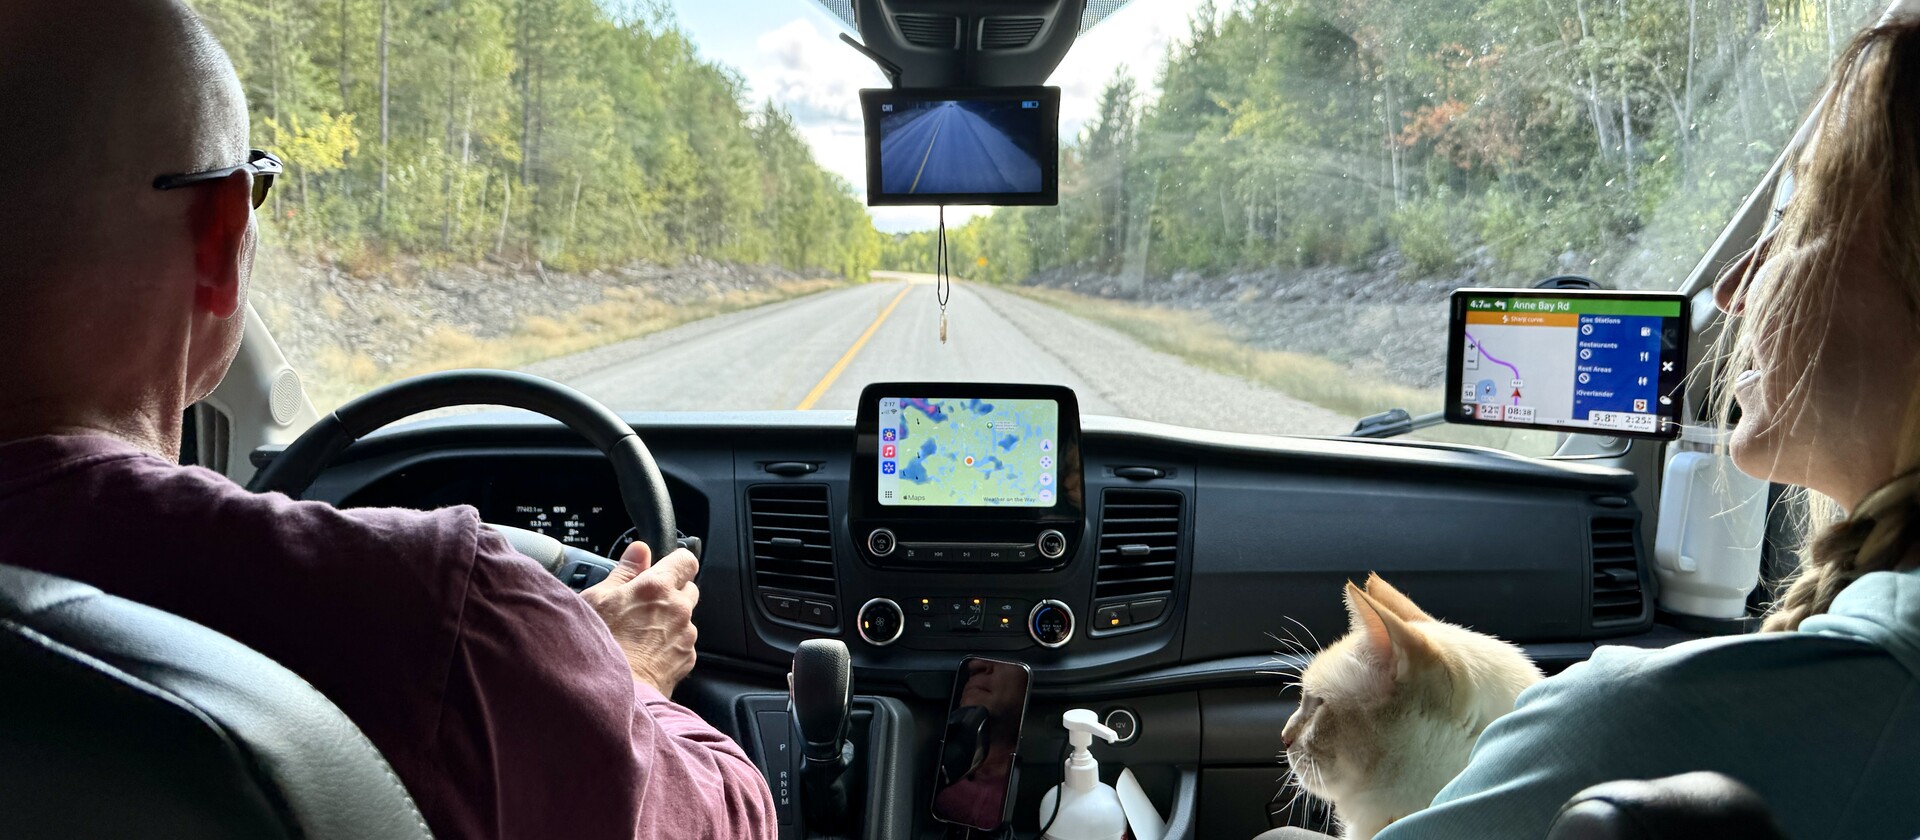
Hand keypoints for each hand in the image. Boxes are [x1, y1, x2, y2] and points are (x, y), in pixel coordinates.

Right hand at [581, 541, 699, 695]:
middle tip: (646, 604)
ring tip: (641, 634)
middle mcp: (678, 609)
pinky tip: (647, 652)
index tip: (665, 568)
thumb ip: (624, 571)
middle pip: (689, 589)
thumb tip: (639, 550)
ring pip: (686, 619)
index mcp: (657, 587)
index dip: (676, 562)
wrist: (610, 693)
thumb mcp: (598, 599)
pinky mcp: (687, 660)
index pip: (686, 559)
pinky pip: (684, 644)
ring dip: (671, 621)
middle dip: (672, 592)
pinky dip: (671, 645)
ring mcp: (685, 636)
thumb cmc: (599, 646)